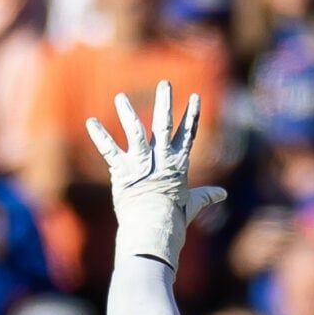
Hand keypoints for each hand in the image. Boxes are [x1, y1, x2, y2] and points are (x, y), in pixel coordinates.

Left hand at [86, 82, 227, 264]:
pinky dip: (99, 136)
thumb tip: (223, 194)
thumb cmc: (174, 220)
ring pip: (136, 132)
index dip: (192, 116)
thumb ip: (206, 196)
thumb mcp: (192, 205)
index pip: (187, 135)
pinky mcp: (122, 171)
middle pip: (164, 126)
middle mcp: (161, 160)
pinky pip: (109, 150)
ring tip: (121, 97)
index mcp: (178, 165)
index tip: (194, 97)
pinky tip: (90, 122)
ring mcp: (141, 164)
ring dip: (128, 113)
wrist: (154, 230)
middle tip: (164, 84)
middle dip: (165, 103)